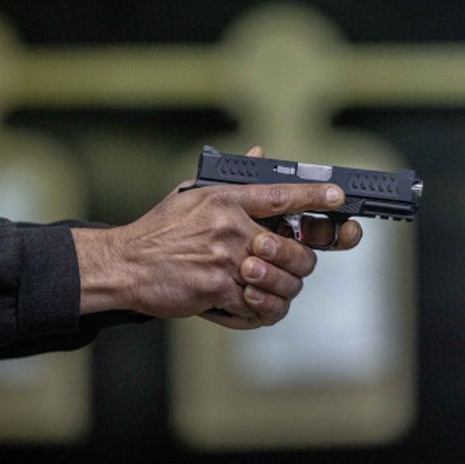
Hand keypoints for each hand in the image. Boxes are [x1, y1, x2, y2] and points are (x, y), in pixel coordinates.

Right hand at [73, 146, 362, 328]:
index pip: (280, 193)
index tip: (339, 196)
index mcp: (225, 198)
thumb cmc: (160, 229)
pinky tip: (247, 305)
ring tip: (267, 289)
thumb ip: (232, 180)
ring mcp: (224, 259)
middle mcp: (229, 227)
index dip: (314, 195)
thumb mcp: (192, 193)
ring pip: (280, 281)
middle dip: (301, 261)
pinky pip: (256, 306)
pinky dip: (256, 311)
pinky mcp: (216, 289)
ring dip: (280, 289)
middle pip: (292, 247)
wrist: (125, 264)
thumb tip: (259, 152)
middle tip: (295, 265)